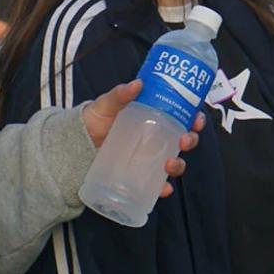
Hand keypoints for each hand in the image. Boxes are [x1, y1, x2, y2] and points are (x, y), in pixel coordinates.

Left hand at [80, 80, 204, 198]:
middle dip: (190, 140)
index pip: (182, 116)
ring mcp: (149, 158)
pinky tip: (163, 189)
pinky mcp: (139, 175)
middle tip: (184, 140)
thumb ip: (119, 94)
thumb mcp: (106, 104)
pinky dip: (163, 188)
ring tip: (169, 165)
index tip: (197, 119)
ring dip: (179, 165)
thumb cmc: (94, 120)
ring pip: (175, 162)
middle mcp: (156, 138)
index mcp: (154, 117)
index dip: (196, 118)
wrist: (75, 144)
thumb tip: (136, 83)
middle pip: (183, 139)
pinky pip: (157, 184)